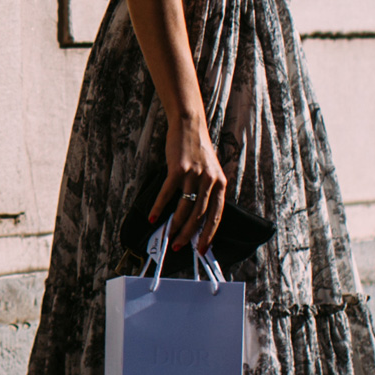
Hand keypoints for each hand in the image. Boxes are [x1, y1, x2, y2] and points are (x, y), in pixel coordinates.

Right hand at [148, 116, 229, 253]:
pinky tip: (154, 217)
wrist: (189, 125)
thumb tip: (196, 218)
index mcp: (220, 184)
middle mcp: (210, 180)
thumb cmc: (198, 151)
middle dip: (189, 234)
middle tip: (180, 247)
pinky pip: (167, 193)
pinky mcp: (178, 168)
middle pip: (199, 215)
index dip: (209, 235)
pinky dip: (159, 207)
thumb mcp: (210, 172)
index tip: (202, 249)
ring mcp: (194, 174)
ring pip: (185, 207)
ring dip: (175, 225)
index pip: (216, 216)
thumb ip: (206, 192)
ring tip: (168, 236)